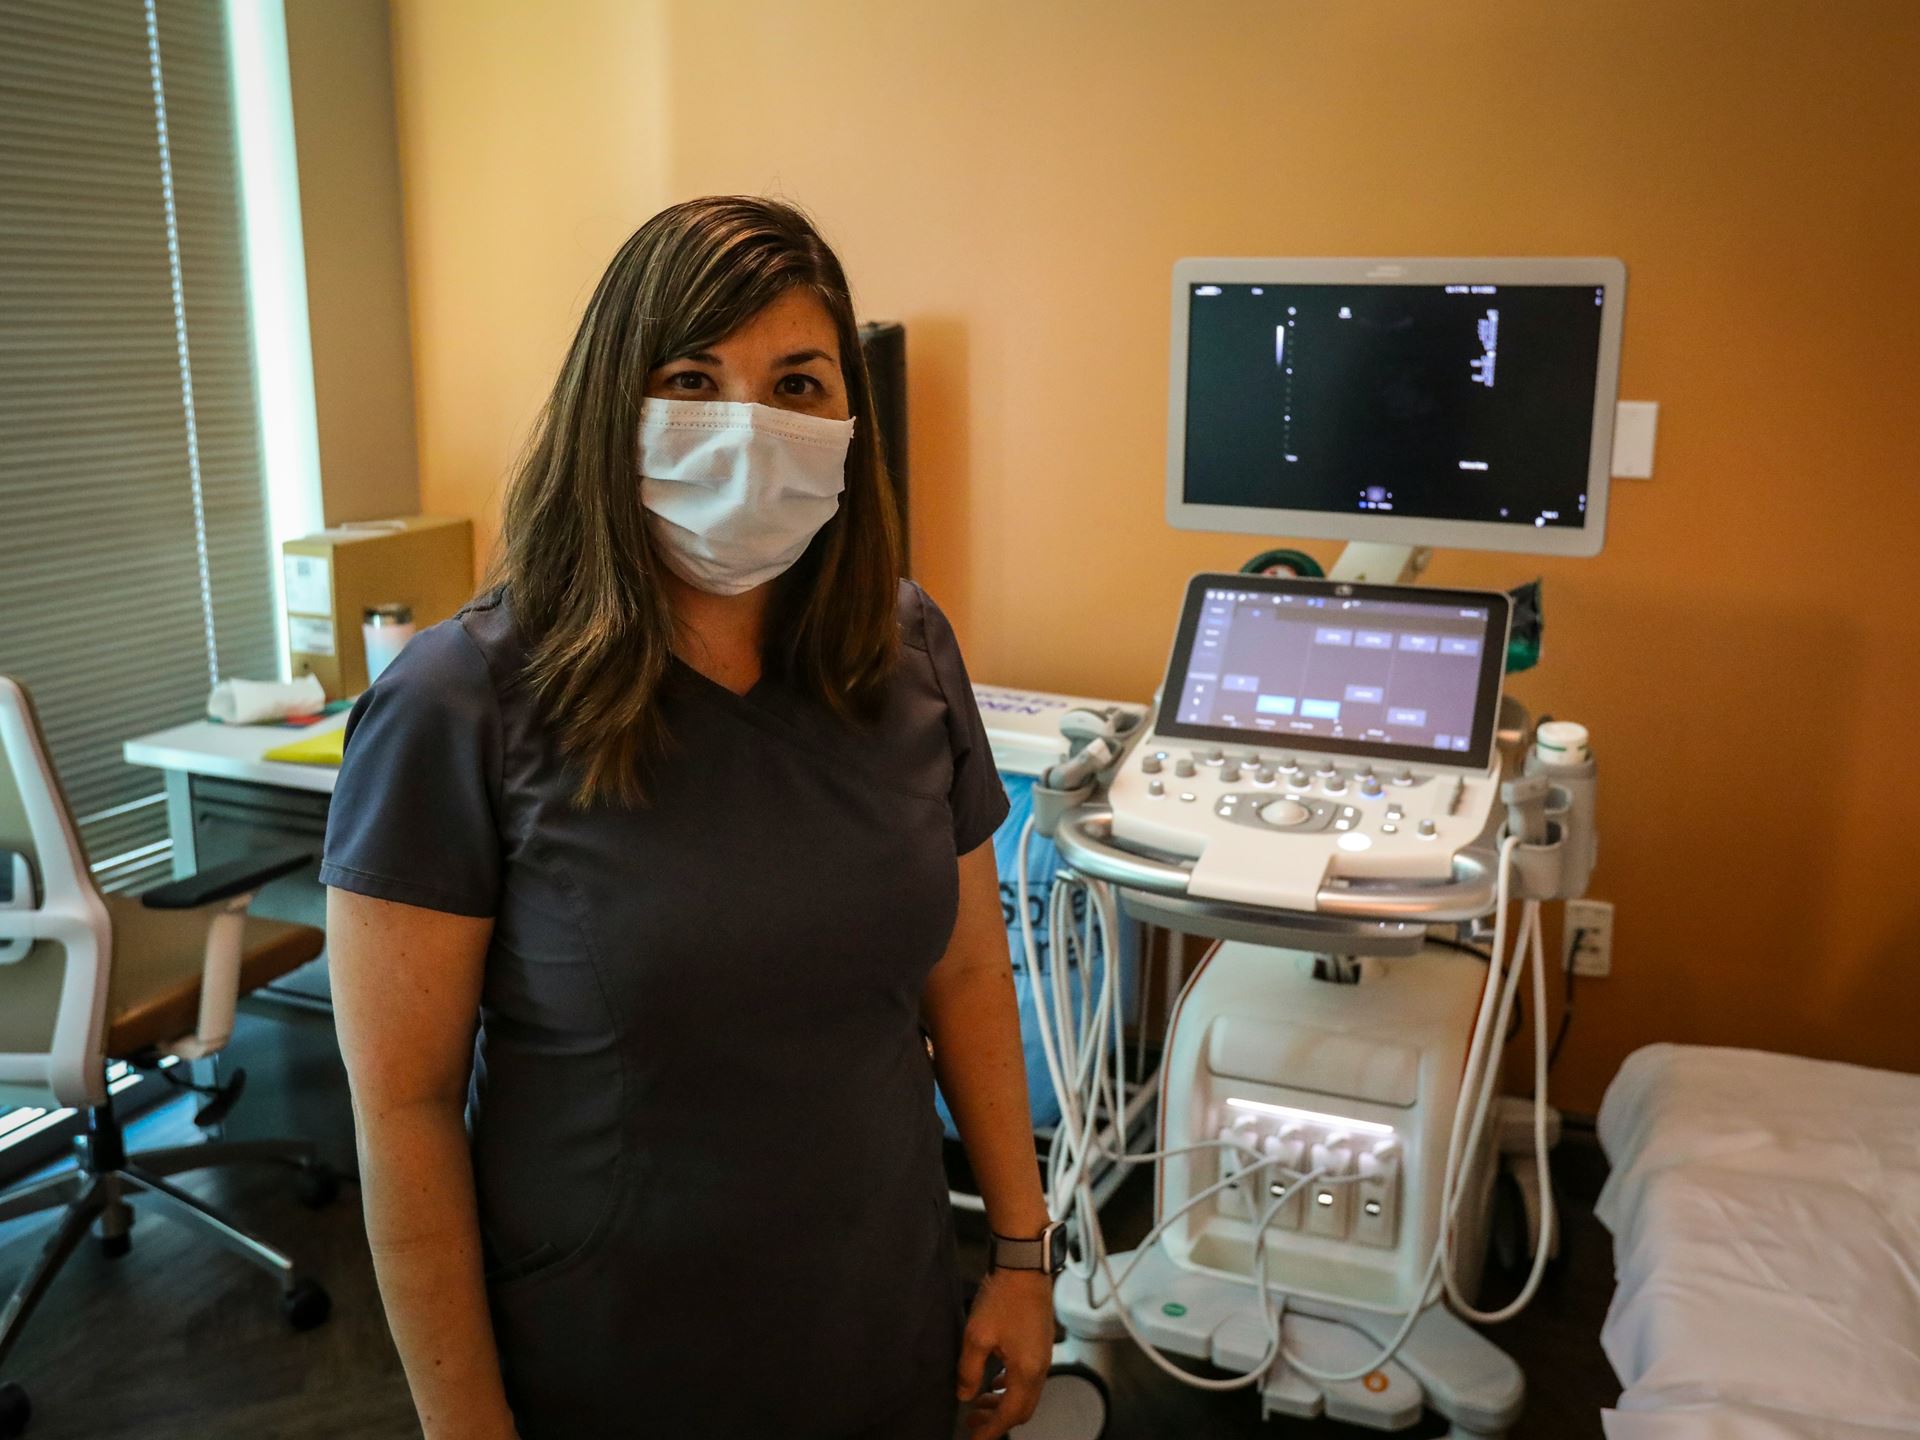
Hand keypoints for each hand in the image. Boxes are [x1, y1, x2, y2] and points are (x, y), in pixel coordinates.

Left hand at [956, 1268, 1054, 1437]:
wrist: (1024, 1266)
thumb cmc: (1003, 1298)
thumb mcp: (977, 1336)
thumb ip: (969, 1370)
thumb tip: (964, 1395)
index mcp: (1027, 1371)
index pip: (1009, 1415)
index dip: (991, 1431)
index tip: (973, 1438)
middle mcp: (1040, 1368)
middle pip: (1022, 1409)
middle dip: (997, 1421)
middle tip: (972, 1422)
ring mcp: (1042, 1356)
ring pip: (1025, 1394)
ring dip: (1003, 1403)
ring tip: (978, 1402)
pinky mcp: (1040, 1344)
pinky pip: (1028, 1378)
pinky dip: (1010, 1387)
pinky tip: (994, 1379)